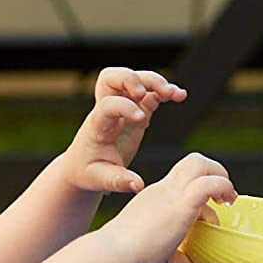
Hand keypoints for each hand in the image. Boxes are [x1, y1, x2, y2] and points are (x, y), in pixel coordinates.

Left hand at [61, 67, 186, 194]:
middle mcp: (107, 110)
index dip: (123, 106)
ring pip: (134, 79)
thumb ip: (119, 181)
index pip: (106, 105)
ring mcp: (122, 107)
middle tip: (145, 93)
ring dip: (153, 81)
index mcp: (97, 125)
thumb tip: (139, 185)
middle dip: (131, 78)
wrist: (83, 166)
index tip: (140, 118)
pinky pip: (150, 93)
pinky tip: (180, 96)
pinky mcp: (136, 111)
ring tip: (173, 93)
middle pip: (112, 77)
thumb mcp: (100, 180)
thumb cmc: (88, 171)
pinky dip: (164, 91)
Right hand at [101, 153, 235, 262]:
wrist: (115, 253)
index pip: (183, 183)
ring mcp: (171, 194)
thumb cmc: (131, 257)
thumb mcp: (162, 259)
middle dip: (214, 171)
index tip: (209, 218)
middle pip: (193, 162)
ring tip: (229, 197)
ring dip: (220, 175)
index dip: (202, 196)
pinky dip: (223, 187)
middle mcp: (163, 190)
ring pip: (200, 163)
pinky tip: (227, 202)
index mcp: (156, 199)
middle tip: (223, 196)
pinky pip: (209, 183)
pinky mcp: (182, 203)